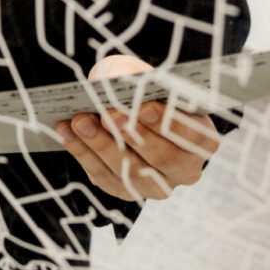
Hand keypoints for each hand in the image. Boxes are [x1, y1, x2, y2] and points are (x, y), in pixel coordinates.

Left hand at [56, 55, 220, 201]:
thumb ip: (147, 84)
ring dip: (101, 144)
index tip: (146, 107)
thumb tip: (121, 77)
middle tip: (110, 115)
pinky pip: (104, 177)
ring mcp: (157, 185)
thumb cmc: (153, 97)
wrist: (140, 121)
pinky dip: (82, 152)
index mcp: (202, 140)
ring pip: (130, 172)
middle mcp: (185, 169)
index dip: (171, 123)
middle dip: (133, 134)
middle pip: (162, 158)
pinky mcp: (128, 192)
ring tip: (80, 121)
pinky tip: (66, 132)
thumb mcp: (157, 86)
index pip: (195, 135)